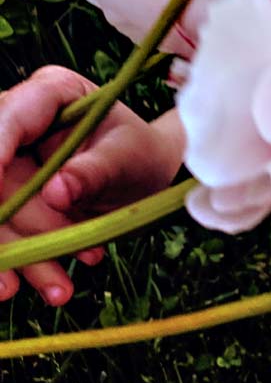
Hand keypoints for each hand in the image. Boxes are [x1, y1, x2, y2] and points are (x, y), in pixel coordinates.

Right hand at [0, 66, 184, 304]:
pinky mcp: (3, 198)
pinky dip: (15, 264)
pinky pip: (1, 233)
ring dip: (22, 257)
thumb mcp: (130, 157)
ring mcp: (3, 161)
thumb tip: (55, 191)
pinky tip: (33, 288)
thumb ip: (95, 171)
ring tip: (62, 290)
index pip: (8, 116)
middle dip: (23, 227)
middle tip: (73, 258)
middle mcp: (15, 121)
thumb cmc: (140, 153)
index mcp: (48, 93)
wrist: (144, 176)